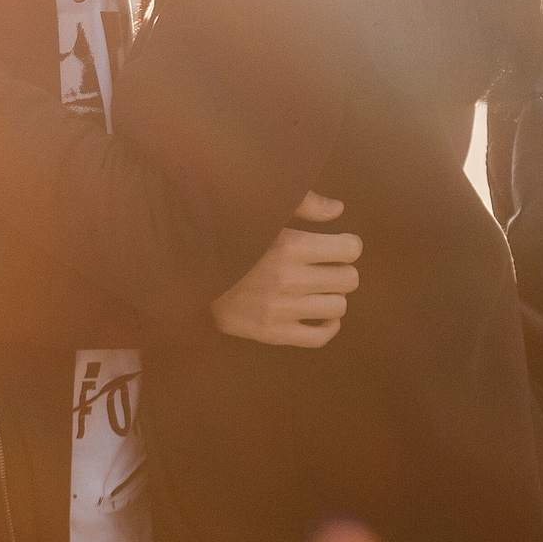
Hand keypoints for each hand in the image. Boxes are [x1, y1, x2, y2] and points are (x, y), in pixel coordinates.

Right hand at [211, 192, 362, 349]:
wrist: (191, 274)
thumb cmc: (232, 237)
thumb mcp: (263, 211)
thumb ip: (303, 204)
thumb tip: (338, 209)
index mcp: (289, 245)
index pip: (351, 249)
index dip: (348, 245)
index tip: (338, 245)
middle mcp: (288, 280)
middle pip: (350, 279)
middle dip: (341, 269)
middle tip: (326, 266)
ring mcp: (280, 310)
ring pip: (339, 307)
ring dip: (332, 295)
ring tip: (317, 287)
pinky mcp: (273, 333)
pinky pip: (320, 337)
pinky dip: (327, 325)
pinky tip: (319, 312)